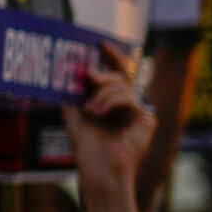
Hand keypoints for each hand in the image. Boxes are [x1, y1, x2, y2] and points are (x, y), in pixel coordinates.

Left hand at [64, 43, 156, 196]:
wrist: (98, 168)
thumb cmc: (86, 146)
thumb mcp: (74, 113)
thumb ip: (73, 93)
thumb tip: (64, 71)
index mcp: (111, 102)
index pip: (115, 74)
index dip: (111, 56)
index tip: (100, 43)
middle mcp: (126, 106)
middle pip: (120, 76)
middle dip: (104, 72)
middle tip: (89, 75)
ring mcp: (138, 112)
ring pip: (122, 86)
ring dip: (102, 94)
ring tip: (89, 109)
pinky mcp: (147, 119)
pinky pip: (129, 99)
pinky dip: (111, 103)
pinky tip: (97, 112)